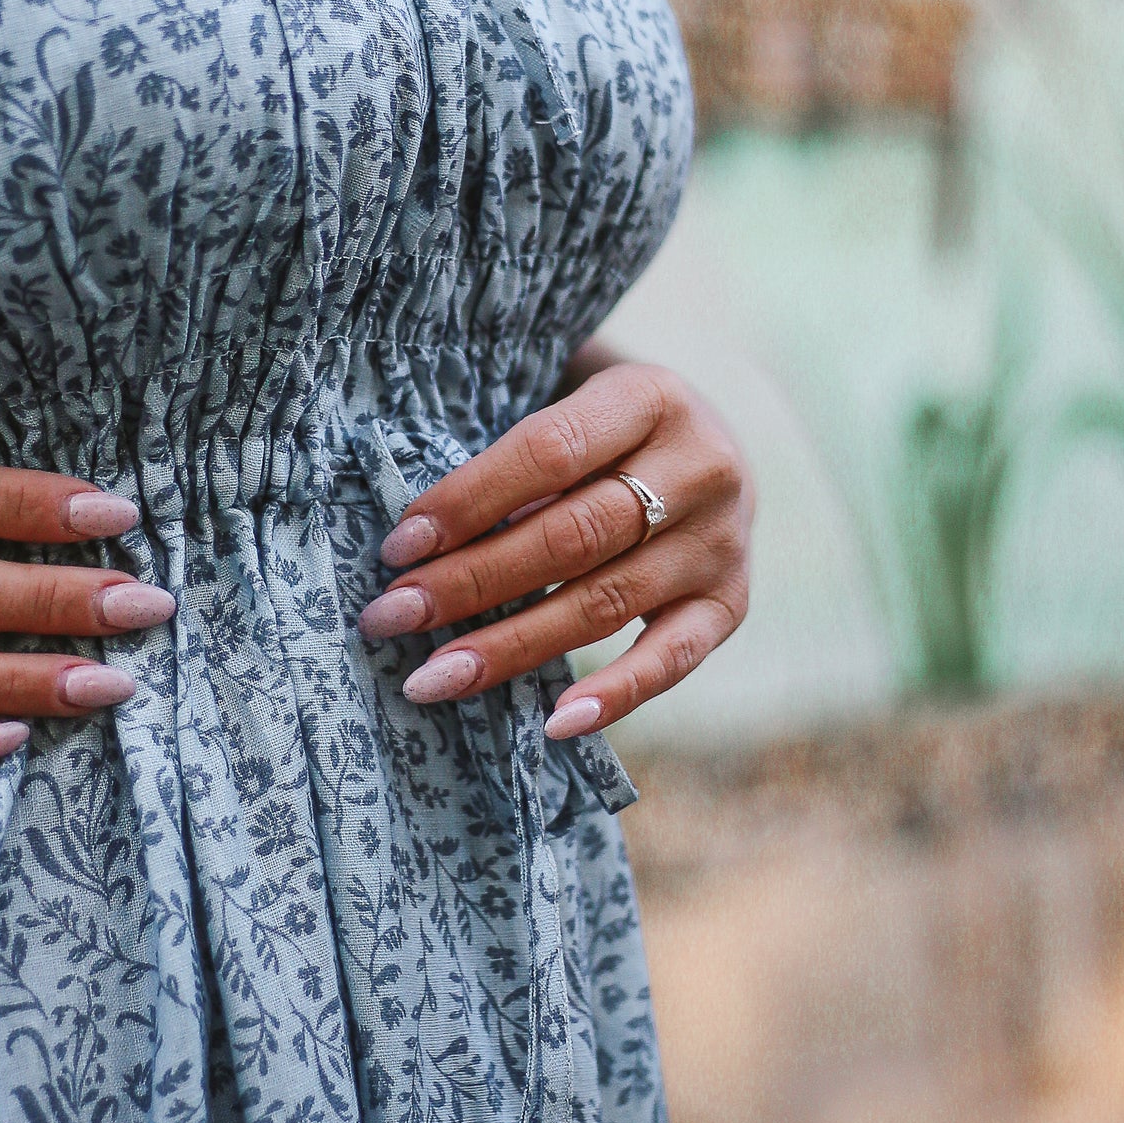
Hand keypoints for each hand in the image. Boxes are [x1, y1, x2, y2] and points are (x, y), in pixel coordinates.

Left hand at [356, 361, 751, 737]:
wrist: (719, 449)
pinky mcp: (731, 604)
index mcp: (650, 398)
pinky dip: (615, 696)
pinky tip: (554, 724)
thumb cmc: (612, 433)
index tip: (398, 547)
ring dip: (510, 646)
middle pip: (571, 535)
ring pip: (605, 603)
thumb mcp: (578, 409)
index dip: (469, 500)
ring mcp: (721, 542)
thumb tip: (421, 544)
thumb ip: (519, 459)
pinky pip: (673, 660)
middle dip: (470, 582)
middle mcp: (700, 468)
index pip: (549, 451)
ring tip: (434, 676)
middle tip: (392, 616)